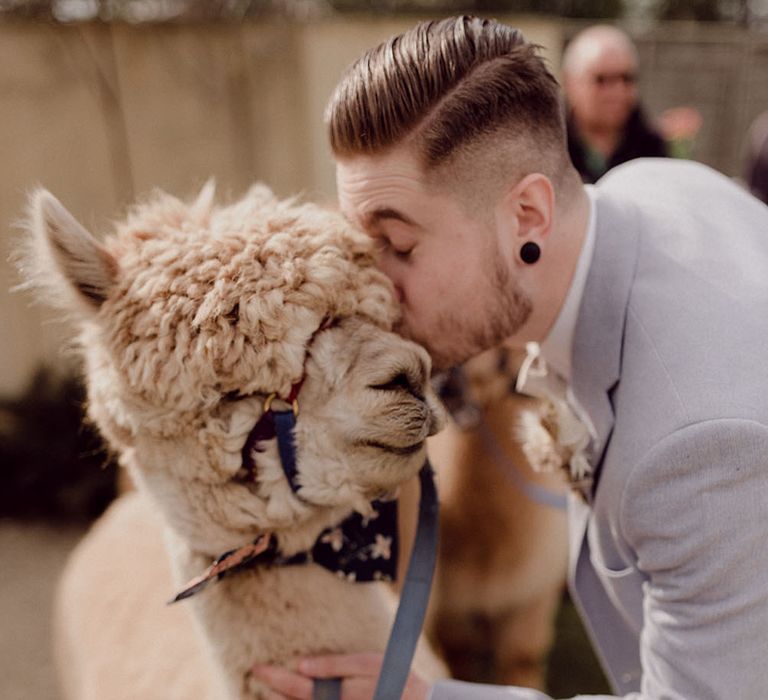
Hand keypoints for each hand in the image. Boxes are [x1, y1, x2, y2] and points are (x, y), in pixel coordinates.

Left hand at [251, 652, 430, 699]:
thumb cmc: (394, 677)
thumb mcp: (367, 663)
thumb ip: (334, 665)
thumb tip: (302, 664)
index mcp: (340, 693)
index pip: (300, 686)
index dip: (277, 678)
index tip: (258, 668)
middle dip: (274, 693)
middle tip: (255, 676)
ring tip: (264, 695)